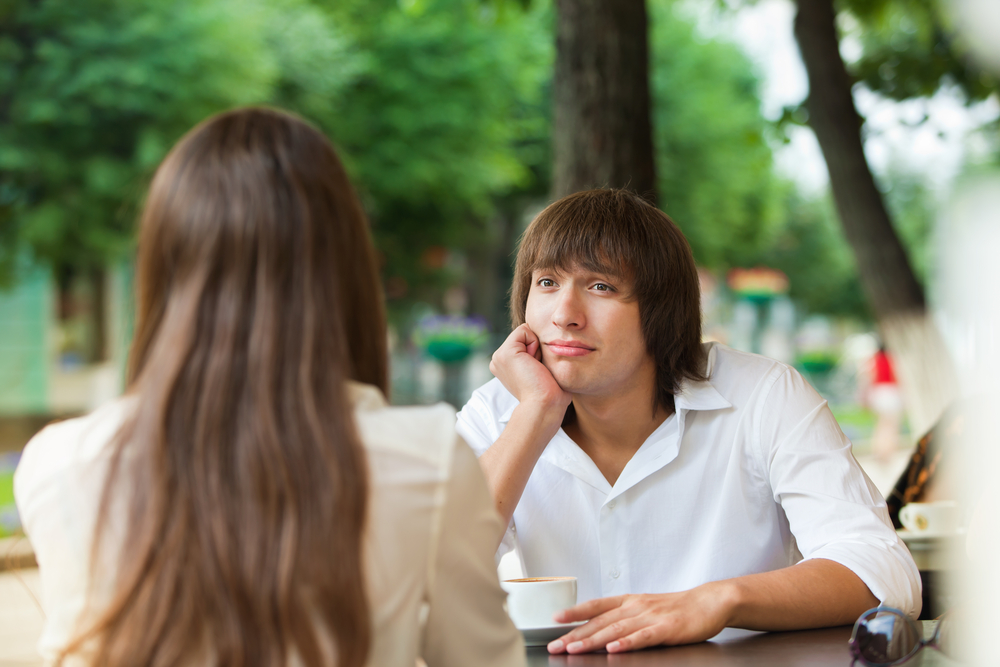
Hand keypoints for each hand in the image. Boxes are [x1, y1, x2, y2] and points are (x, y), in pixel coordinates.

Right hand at [490, 324, 570, 409]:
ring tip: (536, 369)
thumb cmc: (551, 394)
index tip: (539, 371)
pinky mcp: (505, 353)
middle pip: (525, 335)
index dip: (539, 350)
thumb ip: (539, 355)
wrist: (545, 406)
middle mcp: (499, 360)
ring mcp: (499, 356)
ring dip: (537, 347)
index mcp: (505, 365)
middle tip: (538, 371)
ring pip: (525, 332)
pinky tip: (534, 363)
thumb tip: (549, 343)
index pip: (525, 341)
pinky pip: (524, 330)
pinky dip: (535, 343)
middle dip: (537, 348)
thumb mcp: (542, 370)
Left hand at [547, 583, 734, 653]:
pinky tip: (614, 649)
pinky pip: (643, 637)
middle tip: (556, 645)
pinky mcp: (666, 628)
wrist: (708, 603)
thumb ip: (623, 616)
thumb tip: (598, 627)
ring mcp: (650, 617)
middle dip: (575, 634)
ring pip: (616, 629)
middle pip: (600, 621)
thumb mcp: (644, 607)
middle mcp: (635, 606)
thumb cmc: (676, 608)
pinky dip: (627, 643)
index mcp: (629, 601)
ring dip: (593, 639)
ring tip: (574, 649)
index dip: (574, 611)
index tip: (554, 619)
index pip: (595, 605)